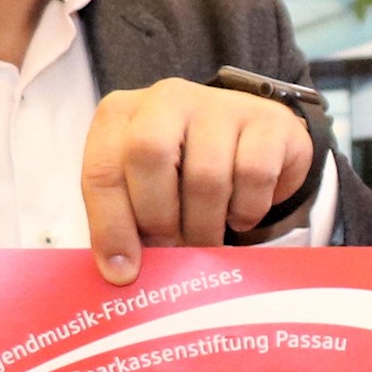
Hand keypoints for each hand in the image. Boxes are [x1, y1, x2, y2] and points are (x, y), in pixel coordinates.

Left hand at [82, 79, 316, 282]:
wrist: (251, 141)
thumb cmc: (185, 171)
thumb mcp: (143, 188)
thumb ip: (126, 220)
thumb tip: (122, 272)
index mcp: (121, 115)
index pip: (102, 169)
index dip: (111, 225)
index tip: (124, 271)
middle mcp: (166, 99)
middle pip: (149, 156)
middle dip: (160, 217)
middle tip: (174, 247)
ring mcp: (220, 105)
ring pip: (206, 176)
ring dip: (206, 224)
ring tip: (206, 238)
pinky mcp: (268, 121)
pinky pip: (255, 175)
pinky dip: (247, 210)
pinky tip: (239, 213)